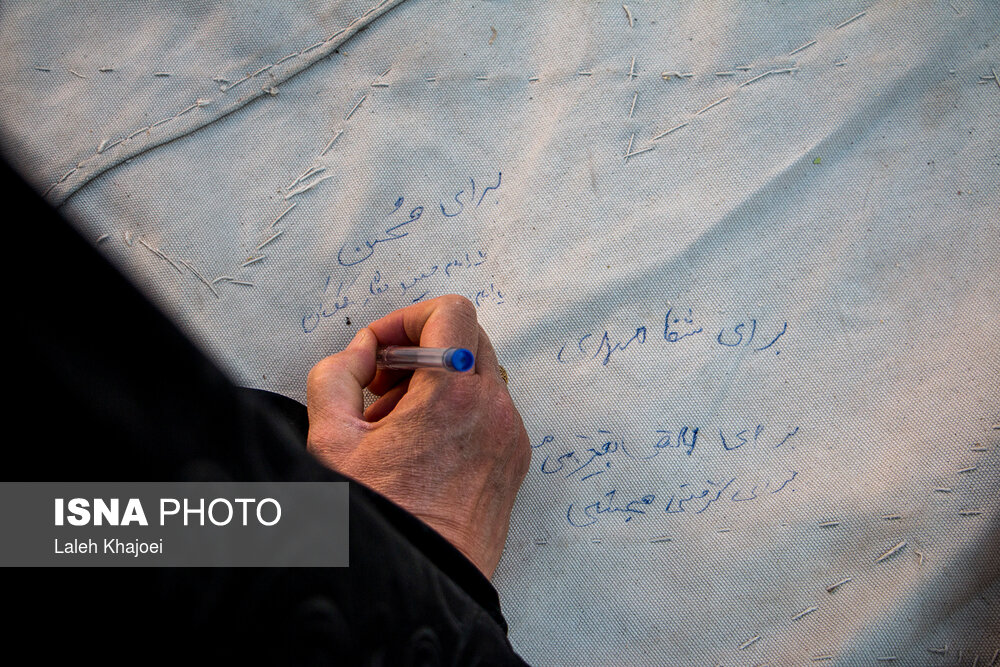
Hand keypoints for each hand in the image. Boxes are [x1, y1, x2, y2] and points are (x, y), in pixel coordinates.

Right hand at [306, 295, 530, 577]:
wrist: (417, 586)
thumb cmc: (380, 521)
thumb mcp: (329, 441)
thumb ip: (336, 375)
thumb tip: (361, 354)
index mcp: (452, 396)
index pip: (450, 312)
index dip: (407, 319)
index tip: (380, 350)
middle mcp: (493, 410)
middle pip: (467, 337)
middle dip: (418, 351)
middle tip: (380, 388)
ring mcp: (510, 436)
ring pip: (478, 375)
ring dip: (436, 383)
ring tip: (394, 428)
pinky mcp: (514, 461)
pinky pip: (489, 410)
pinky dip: (456, 412)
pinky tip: (419, 450)